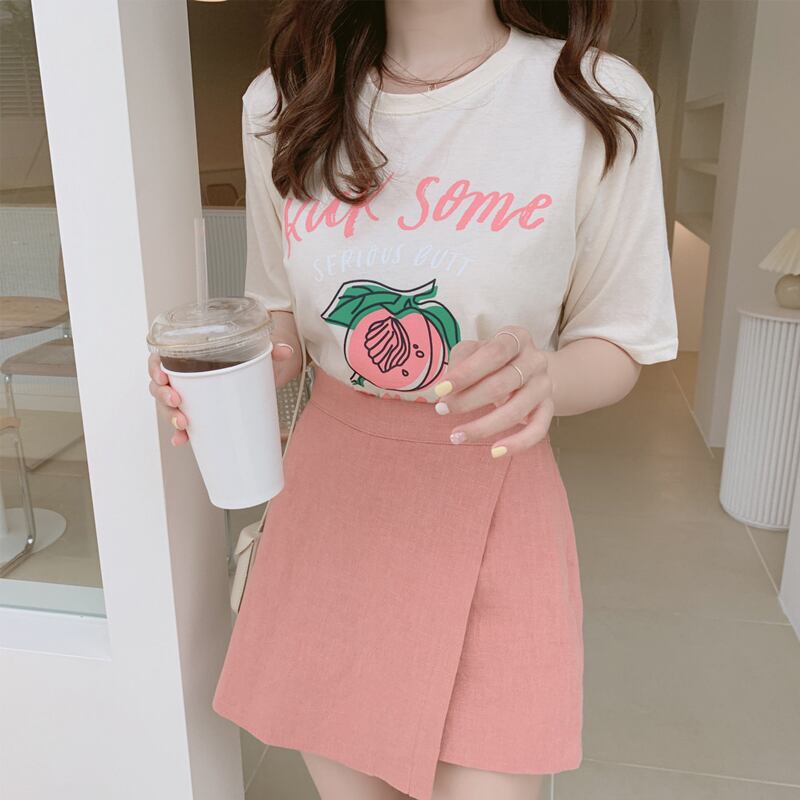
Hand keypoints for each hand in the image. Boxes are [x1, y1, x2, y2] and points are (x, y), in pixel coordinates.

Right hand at [146, 310, 302, 446]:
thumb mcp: (256, 352)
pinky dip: (179, 435)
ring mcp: (186, 397)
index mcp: (186, 356)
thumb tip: (287, 351)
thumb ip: (269, 349)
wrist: (255, 373)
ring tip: (183, 424)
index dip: (154, 368)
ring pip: (166, 407)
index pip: (159, 359)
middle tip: (178, 403)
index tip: (162, 376)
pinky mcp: (196, 414)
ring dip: (169, 417)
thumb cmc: (245, 358)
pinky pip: (180, 426)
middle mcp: (181, 377)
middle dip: (163, 397)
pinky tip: (181, 441)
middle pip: (158, 387)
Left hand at [431, 326, 553, 457]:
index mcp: (516, 338)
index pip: (493, 353)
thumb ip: (460, 361)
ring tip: (456, 436)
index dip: (466, 373)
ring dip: (483, 427)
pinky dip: (518, 444)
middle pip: (502, 383)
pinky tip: (494, 453)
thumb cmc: (492, 360)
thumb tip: (446, 389)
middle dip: (468, 400)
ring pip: (516, 410)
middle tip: (442, 410)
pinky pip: (538, 430)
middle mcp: (535, 359)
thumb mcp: (474, 350)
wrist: (529, 370)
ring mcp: (544, 384)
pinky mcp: (549, 408)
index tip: (441, 390)